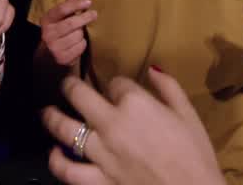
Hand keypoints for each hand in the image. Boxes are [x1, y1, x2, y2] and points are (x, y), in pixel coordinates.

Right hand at [40, 0, 97, 66]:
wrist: (49, 56)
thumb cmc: (58, 32)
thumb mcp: (59, 18)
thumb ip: (67, 7)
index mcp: (46, 20)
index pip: (62, 9)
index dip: (76, 5)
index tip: (89, 2)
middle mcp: (47, 34)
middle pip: (71, 23)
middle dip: (85, 18)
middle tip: (94, 14)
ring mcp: (54, 47)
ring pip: (77, 36)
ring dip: (82, 33)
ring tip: (80, 33)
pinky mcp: (62, 58)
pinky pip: (80, 47)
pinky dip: (82, 43)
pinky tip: (79, 43)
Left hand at [42, 67, 224, 184]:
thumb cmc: (196, 155)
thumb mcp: (188, 115)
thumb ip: (169, 87)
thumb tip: (152, 68)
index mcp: (135, 103)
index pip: (116, 82)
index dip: (117, 84)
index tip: (120, 90)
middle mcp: (111, 123)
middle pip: (79, 95)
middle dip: (70, 85)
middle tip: (66, 83)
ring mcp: (100, 152)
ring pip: (64, 128)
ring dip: (51, 116)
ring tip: (46, 112)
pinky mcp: (97, 179)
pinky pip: (68, 169)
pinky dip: (56, 160)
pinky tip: (54, 153)